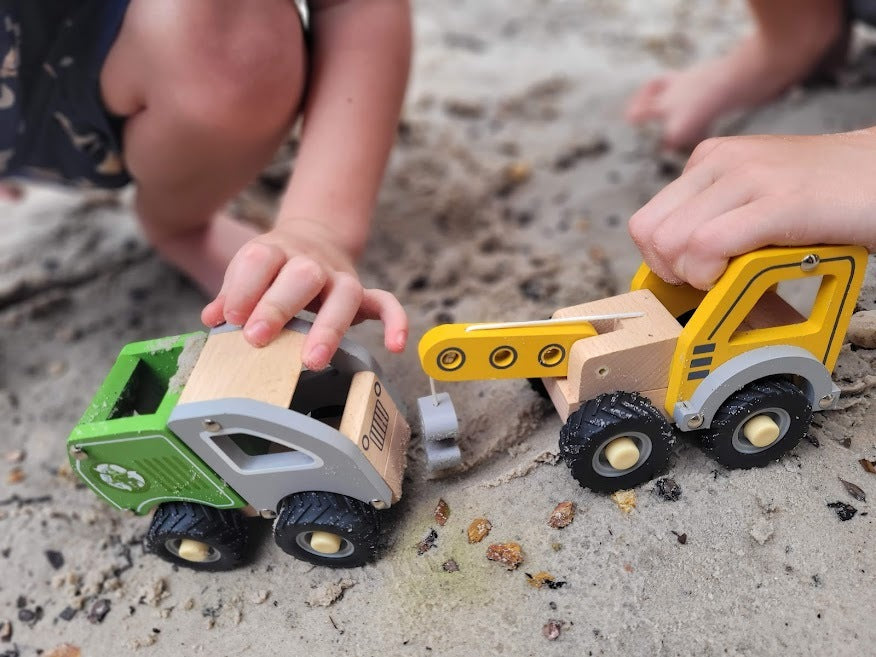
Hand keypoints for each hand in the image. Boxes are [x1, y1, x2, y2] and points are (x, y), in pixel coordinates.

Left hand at [201, 220, 406, 368]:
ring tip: (312, 360)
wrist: (311, 239)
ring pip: (345, 294)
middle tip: (257, 339)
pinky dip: (395, 321)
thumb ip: (232, 295)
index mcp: (276, 252)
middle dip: (279, 307)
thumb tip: (212, 318)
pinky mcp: (362, 294)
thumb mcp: (247, 273)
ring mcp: (340, 277)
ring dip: (328, 327)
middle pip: (303, 275)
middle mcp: (311, 262)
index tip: (230, 318)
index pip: (261, 261)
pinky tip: (396, 346)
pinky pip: (385, 303)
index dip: (244, 288)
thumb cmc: (272, 267)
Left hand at [628, 129, 875, 288]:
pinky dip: (714, 274)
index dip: (663, 261)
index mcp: (709, 159)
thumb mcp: (753, 196)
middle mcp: (722, 161)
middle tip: (713, 280)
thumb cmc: (826, 196)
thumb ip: (712, 216)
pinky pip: (709, 244)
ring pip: (673, 241)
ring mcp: (750, 177)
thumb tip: (673, 261)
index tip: (695, 273)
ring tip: (734, 277)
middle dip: (673, 272)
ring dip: (696, 277)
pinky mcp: (780, 202)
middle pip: (651, 234)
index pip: (646, 222)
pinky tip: (742, 276)